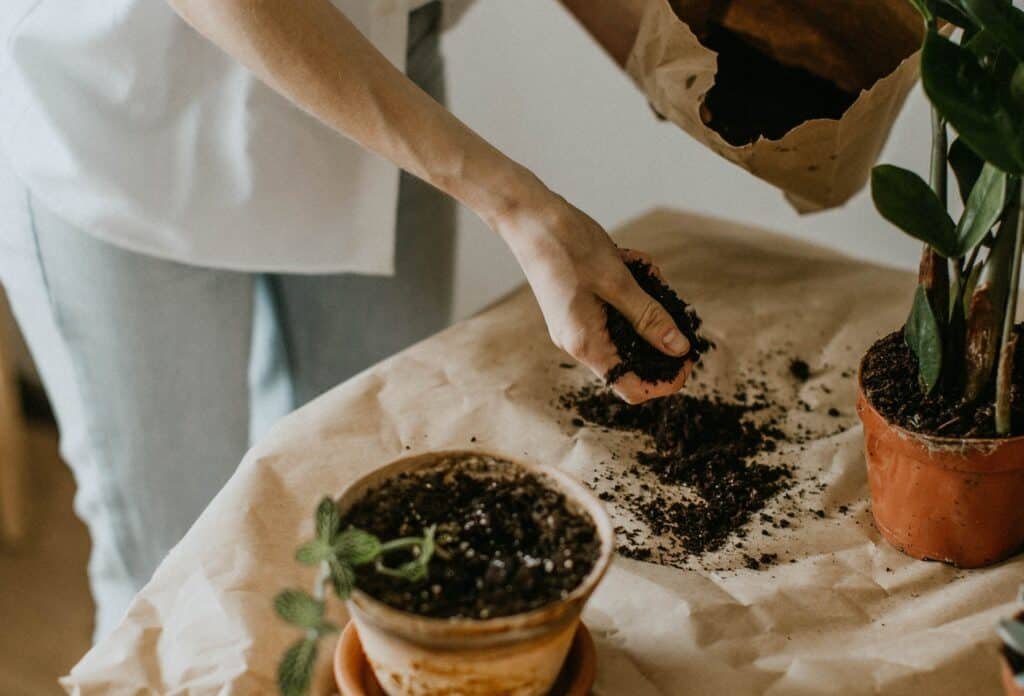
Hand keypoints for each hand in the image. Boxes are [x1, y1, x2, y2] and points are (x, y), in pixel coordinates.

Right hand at [493, 191, 692, 403]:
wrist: (528, 218)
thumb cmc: (568, 246)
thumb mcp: (618, 281)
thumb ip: (649, 317)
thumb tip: (679, 349)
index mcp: (585, 344)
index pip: (631, 387)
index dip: (664, 380)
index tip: (688, 357)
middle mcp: (578, 342)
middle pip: (631, 360)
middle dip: (657, 332)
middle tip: (672, 301)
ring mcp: (575, 326)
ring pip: (625, 329)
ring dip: (644, 302)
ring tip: (645, 267)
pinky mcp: (576, 309)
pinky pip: (613, 310)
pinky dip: (629, 290)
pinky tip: (630, 262)